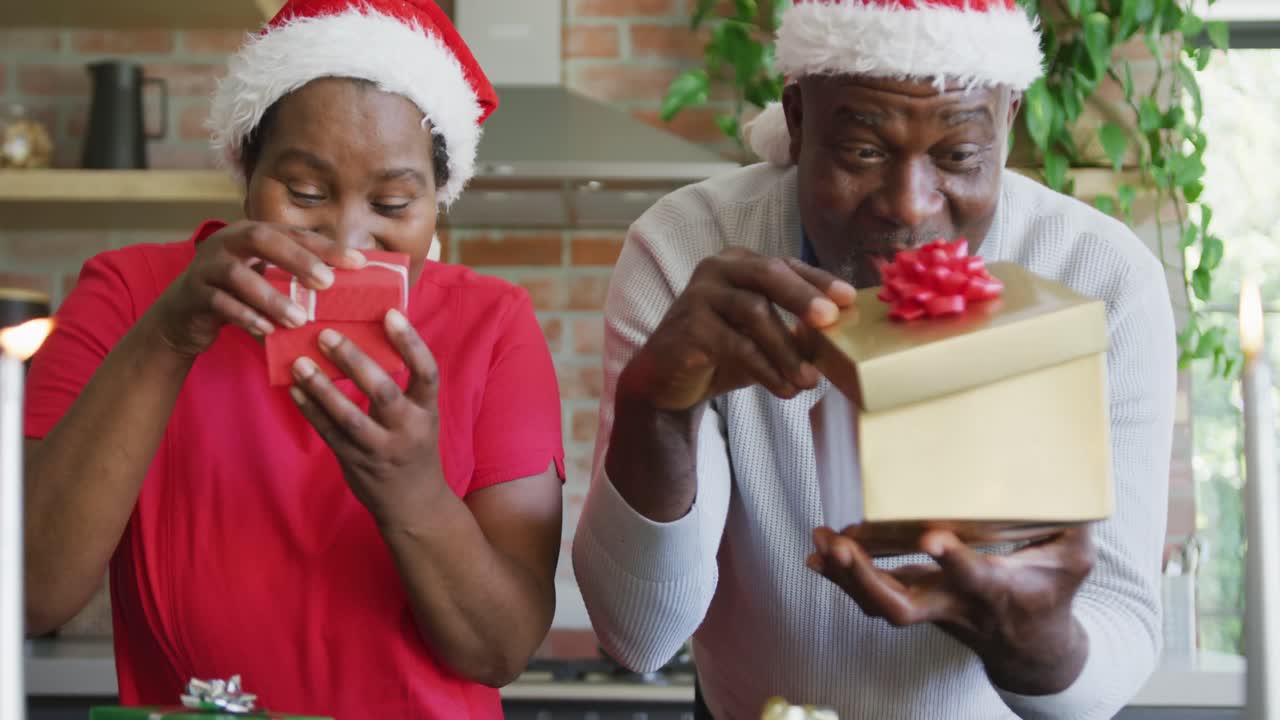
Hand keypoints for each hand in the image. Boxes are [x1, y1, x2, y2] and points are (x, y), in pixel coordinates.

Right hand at [150, 221, 366, 355]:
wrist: (182, 318)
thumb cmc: (237, 297)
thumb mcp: (267, 281)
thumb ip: (297, 280)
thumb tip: (351, 289)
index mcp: (252, 234)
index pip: (294, 234)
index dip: (326, 247)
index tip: (358, 263)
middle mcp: (227, 242)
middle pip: (262, 239)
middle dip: (297, 259)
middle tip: (326, 282)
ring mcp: (206, 266)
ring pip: (238, 275)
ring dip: (271, 298)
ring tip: (299, 319)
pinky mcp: (192, 294)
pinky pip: (219, 303)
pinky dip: (244, 316)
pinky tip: (266, 331)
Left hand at [288, 308, 445, 528]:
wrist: (415, 506)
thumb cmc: (414, 449)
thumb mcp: (421, 418)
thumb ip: (402, 388)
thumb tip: (371, 339)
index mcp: (427, 412)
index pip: (426, 372)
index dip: (410, 342)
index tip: (390, 314)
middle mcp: (408, 429)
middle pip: (383, 391)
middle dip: (354, 361)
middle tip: (327, 334)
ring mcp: (380, 449)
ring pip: (349, 416)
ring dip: (322, 387)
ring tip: (300, 362)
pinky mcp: (355, 462)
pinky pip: (329, 433)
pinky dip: (310, 410)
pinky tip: (295, 389)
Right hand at [620, 247, 855, 410]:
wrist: (665, 380)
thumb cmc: (719, 352)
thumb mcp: (760, 335)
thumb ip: (792, 326)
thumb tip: (840, 335)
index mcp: (737, 263)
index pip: (784, 265)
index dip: (818, 280)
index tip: (849, 298)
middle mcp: (716, 269)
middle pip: (768, 274)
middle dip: (804, 297)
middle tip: (831, 321)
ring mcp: (699, 295)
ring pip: (755, 312)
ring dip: (787, 349)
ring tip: (809, 380)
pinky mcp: (690, 326)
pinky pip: (737, 345)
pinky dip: (766, 369)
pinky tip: (784, 390)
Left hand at [809, 526, 1094, 695]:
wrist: (1029, 647)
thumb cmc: (1050, 593)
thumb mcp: (1073, 559)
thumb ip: (1072, 521)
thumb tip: (1068, 471)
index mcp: (995, 590)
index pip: (972, 578)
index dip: (953, 561)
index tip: (933, 536)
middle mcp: (955, 604)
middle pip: (904, 606)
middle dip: (868, 579)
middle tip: (841, 547)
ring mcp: (929, 608)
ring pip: (880, 605)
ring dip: (844, 576)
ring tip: (820, 540)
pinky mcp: (913, 603)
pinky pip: (869, 598)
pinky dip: (839, 577)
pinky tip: (816, 552)